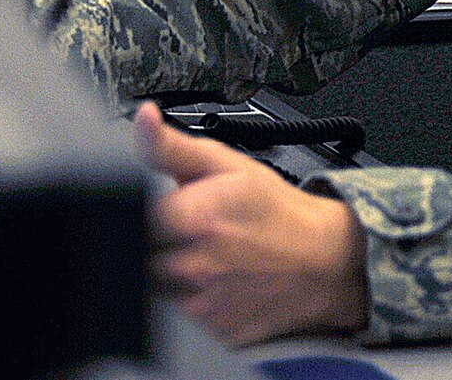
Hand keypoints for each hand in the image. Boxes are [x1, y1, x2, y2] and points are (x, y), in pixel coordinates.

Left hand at [134, 101, 369, 344]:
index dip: (133, 211)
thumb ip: (171, 146)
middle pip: (138, 256)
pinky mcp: (214, 333)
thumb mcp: (226, 164)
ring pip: (156, 290)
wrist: (324, 260)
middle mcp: (197, 267)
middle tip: (178, 232)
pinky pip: (180, 319)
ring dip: (166, 274)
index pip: (127, 218)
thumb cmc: (276, 211)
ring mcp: (205, 307)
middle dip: (152, 243)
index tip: (147, 207)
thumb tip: (142, 118)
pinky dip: (187, 301)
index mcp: (195, 218)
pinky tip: (209, 283)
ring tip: (196, 256)